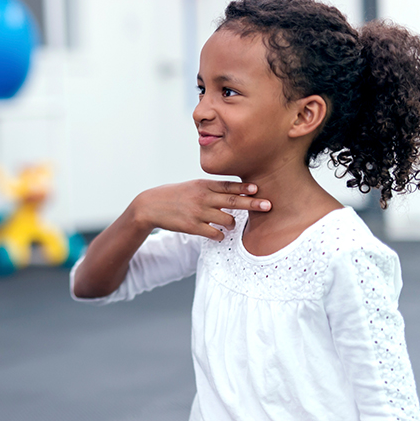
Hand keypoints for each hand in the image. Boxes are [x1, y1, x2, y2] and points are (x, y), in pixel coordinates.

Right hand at [129, 180, 270, 240]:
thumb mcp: (192, 186)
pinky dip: (220, 235)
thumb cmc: (174, 195)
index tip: (258, 189)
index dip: (244, 187)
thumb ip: (211, 188)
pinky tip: (219, 234)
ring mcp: (198, 212)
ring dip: (232, 224)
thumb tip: (235, 191)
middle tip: (268, 205)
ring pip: (227, 220)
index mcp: (203, 185)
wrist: (150, 205)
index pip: (228, 185)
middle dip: (253, 203)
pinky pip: (215, 234)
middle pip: (233, 201)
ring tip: (230, 224)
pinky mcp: (192, 227)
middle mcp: (202, 197)